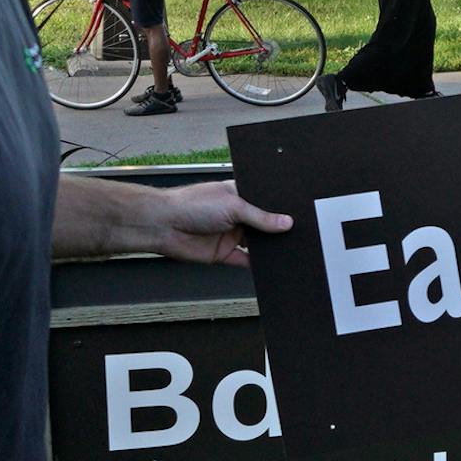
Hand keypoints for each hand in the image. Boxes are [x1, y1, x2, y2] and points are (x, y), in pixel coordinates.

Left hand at [149, 181, 292, 268]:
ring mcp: (230, 235)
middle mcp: (236, 215)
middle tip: (294, 234)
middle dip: (276, 230)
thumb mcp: (234, 205)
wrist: (163, 225)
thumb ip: (262, 217)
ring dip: (268, 247)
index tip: (297, 217)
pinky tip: (269, 264)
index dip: (280, 210)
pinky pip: (245, 260)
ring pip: (257, 244)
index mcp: (239, 196)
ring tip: (286, 248)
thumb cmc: (190, 204)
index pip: (266, 203)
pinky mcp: (224, 253)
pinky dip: (257, 264)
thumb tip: (286, 222)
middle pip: (263, 225)